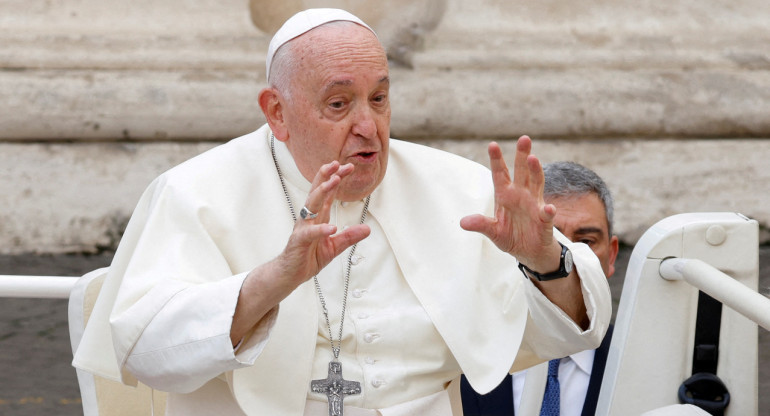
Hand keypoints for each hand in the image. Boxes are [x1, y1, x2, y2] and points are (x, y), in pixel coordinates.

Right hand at [277, 160, 370, 285]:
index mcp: (319, 217)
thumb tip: (367, 228)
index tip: (348, 166)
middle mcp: (310, 218)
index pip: (328, 193)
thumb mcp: (334, 246)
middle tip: (338, 163)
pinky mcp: (299, 241)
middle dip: (327, 176)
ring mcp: (303, 228)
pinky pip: (310, 233)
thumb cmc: (308, 257)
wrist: (290, 274)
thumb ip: (349, 237)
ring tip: (334, 181)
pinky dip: (321, 230)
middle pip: (318, 192)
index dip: (337, 178)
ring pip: (312, 205)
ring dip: (323, 192)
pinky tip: (331, 227)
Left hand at [460, 136, 559, 270]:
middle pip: (522, 172)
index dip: (496, 160)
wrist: (529, 252)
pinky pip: (546, 214)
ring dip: (535, 172)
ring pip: (536, 184)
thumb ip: (481, 225)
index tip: (492, 145)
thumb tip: (463, 222)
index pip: (500, 174)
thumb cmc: (511, 237)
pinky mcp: (544, 220)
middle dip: (522, 155)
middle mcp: (521, 195)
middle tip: (523, 138)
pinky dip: (548, 211)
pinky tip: (549, 208)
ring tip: (533, 159)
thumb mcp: (493, 232)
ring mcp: (534, 205)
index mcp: (505, 195)